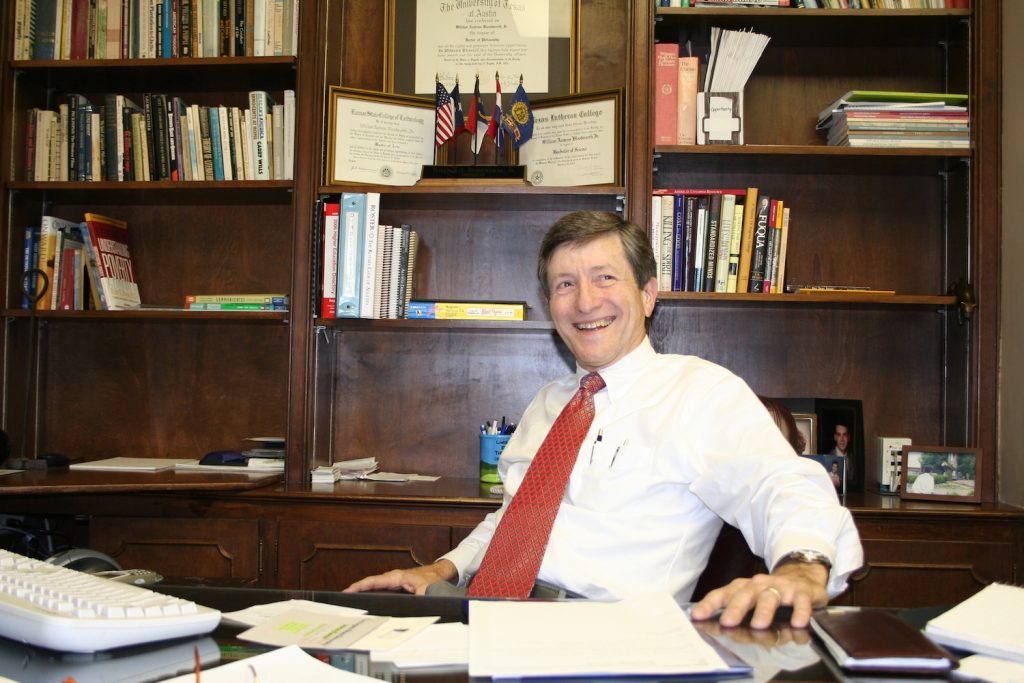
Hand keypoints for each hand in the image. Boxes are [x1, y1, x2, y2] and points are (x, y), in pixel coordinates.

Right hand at [343, 560, 457, 594]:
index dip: (359, 586)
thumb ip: (419, 596)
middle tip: (343, 599)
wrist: (439, 574)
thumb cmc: (432, 578)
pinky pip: (381, 590)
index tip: (347, 591)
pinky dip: (372, 593)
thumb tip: (413, 603)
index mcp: (396, 577)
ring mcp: (393, 582)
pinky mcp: (396, 586)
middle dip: (356, 590)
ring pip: (374, 587)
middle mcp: (392, 578)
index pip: (373, 581)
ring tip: (350, 601)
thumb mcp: (426, 588)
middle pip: (370, 584)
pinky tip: (367, 601)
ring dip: (363, 592)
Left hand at [689, 562, 827, 629]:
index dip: (709, 605)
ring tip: (758, 625)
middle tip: (727, 623)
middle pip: (744, 595)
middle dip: (735, 609)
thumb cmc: (771, 596)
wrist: (803, 579)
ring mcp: (781, 587)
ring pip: (770, 597)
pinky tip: (797, 624)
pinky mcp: (802, 592)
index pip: (722, 595)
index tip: (697, 616)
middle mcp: (759, 585)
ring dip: (763, 611)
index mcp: (743, 588)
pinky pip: (801, 602)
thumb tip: (716, 630)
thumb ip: (737, 616)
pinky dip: (800, 613)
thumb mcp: (751, 604)